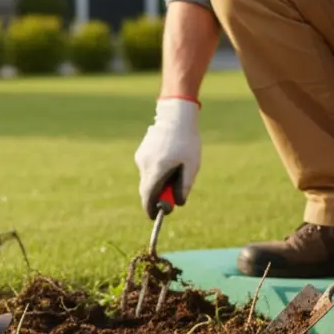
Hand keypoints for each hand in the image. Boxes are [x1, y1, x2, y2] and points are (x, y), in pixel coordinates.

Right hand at [134, 97, 200, 218]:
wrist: (175, 116)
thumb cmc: (187, 142)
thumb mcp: (192, 166)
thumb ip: (184, 186)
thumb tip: (178, 203)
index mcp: (157, 170)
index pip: (148, 197)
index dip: (150, 209)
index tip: (154, 216)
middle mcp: (145, 165)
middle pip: (146, 190)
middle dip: (156, 197)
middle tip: (171, 198)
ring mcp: (141, 158)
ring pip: (147, 179)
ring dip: (157, 183)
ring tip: (175, 169)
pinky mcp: (141, 153)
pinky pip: (147, 169)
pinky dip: (155, 172)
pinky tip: (168, 159)